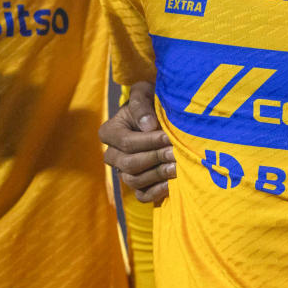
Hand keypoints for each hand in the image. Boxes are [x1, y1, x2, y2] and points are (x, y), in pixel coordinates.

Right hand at [99, 82, 173, 203]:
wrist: (160, 113)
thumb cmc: (150, 99)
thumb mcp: (143, 92)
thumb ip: (141, 104)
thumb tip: (147, 126)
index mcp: (110, 132)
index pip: (126, 143)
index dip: (147, 141)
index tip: (167, 136)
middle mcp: (113, 154)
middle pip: (129, 164)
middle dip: (155, 158)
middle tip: (175, 153)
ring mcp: (124, 171)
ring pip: (134, 180)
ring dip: (158, 174)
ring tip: (177, 167)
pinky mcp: (138, 184)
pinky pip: (142, 196)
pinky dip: (156, 193)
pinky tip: (172, 184)